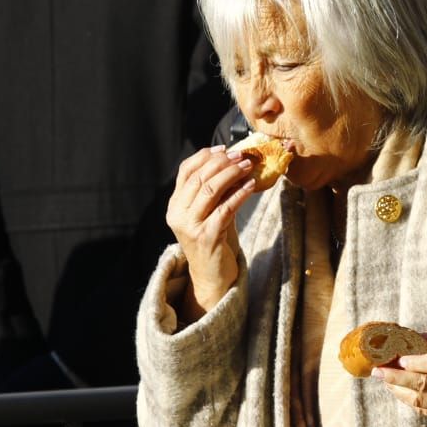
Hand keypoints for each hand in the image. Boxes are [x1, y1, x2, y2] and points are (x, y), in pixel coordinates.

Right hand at [164, 146, 259, 320]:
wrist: (211, 277)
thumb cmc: (213, 241)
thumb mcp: (208, 213)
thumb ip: (213, 191)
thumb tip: (234, 162)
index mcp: (175, 205)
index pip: (185, 171)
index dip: (205, 156)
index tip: (225, 148)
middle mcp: (178, 215)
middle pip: (198, 178)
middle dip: (222, 162)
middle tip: (242, 155)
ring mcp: (190, 227)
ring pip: (210, 190)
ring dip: (231, 174)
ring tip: (248, 166)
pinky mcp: (207, 237)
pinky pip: (225, 209)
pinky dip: (239, 194)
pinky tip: (251, 186)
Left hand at [374, 331, 426, 424]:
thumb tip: (411, 335)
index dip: (417, 362)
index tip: (399, 358)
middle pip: (425, 384)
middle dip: (397, 377)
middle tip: (377, 370)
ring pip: (422, 400)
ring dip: (398, 390)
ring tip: (383, 379)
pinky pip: (425, 410)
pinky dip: (408, 400)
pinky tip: (397, 390)